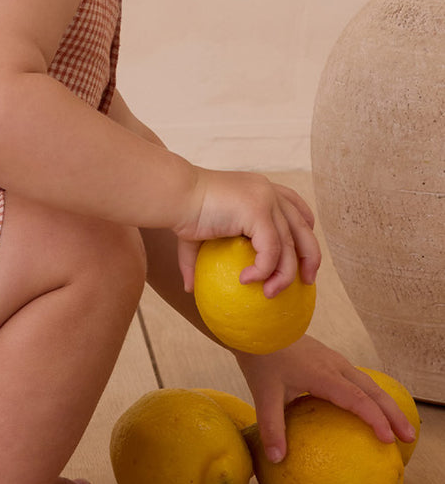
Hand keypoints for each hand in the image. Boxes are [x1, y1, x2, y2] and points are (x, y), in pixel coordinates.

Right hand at [174, 169, 319, 295]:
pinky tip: (247, 280)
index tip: (302, 254)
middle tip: (308, 283)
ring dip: (284, 276)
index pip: (294, 205)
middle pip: (304, 226)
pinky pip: (270, 250)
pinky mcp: (258, 211)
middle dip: (311, 256)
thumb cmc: (180, 212)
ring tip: (270, 294)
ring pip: (289, 245)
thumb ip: (198, 260)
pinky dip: (263, 270)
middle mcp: (268, 191)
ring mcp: (266, 199)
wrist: (173, 195)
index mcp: (259, 189)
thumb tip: (190, 288)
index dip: (305, 228)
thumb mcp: (197, 235)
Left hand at [237, 335, 416, 462]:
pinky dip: (371, 395)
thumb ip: (271, 427)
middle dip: (393, 413)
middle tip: (408, 437)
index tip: (387, 439)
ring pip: (368, 382)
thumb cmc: (260, 358)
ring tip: (398, 427)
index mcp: (322, 374)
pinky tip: (369, 410)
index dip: (375, 418)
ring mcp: (333, 359)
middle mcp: (334, 365)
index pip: (357, 398)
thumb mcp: (263, 394)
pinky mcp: (329, 358)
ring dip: (385, 403)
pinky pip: (357, 378)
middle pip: (372, 390)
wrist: (258, 327)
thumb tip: (276, 459)